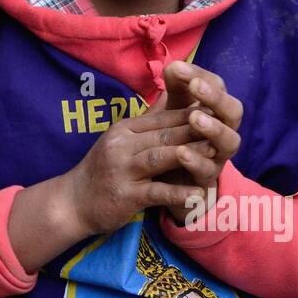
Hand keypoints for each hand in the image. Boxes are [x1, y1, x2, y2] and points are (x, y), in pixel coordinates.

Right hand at [66, 99, 214, 237]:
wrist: (73, 202)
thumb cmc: (104, 170)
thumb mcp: (123, 140)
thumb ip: (149, 121)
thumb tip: (173, 95)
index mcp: (125, 129)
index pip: (163, 116)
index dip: (191, 112)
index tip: (218, 110)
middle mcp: (122, 145)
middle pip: (164, 134)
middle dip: (196, 129)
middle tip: (224, 126)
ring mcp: (122, 170)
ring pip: (160, 157)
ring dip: (190, 154)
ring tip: (215, 153)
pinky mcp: (125, 195)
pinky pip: (156, 192)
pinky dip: (178, 193)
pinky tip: (198, 194)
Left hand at [160, 61, 242, 224]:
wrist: (168, 181)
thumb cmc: (174, 137)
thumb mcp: (172, 109)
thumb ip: (175, 88)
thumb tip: (173, 65)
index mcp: (216, 110)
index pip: (218, 86)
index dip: (201, 76)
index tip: (177, 69)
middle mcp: (224, 131)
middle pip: (233, 111)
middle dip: (217, 98)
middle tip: (197, 87)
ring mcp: (219, 156)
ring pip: (230, 141)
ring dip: (214, 129)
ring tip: (195, 118)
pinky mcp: (207, 179)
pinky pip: (209, 170)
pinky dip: (196, 161)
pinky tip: (181, 152)